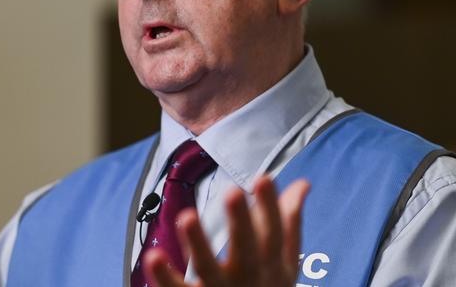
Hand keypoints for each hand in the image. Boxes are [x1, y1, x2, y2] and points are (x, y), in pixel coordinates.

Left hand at [142, 176, 309, 286]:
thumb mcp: (283, 262)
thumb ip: (289, 222)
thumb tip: (302, 184)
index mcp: (272, 266)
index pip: (275, 234)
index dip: (270, 207)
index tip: (263, 178)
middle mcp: (249, 279)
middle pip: (246, 250)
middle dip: (241, 222)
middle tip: (233, 192)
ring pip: (209, 270)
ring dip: (198, 244)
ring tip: (187, 216)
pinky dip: (165, 276)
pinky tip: (153, 255)